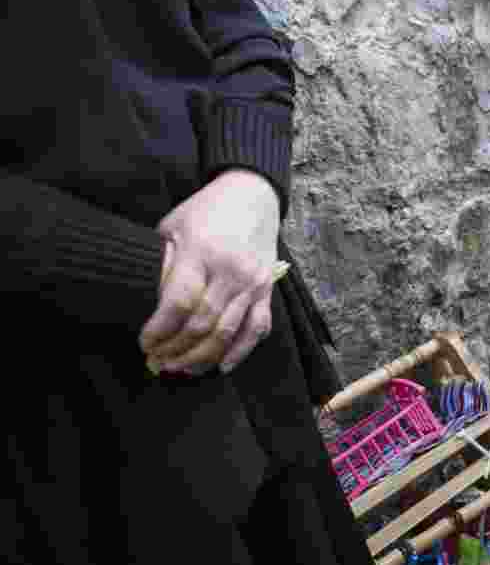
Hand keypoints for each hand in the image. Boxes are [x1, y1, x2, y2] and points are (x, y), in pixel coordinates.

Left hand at [140, 169, 280, 374]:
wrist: (253, 195)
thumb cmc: (206, 210)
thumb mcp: (173, 228)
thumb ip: (167, 268)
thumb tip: (161, 311)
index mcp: (201, 252)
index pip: (179, 302)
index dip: (160, 330)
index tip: (145, 343)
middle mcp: (230, 270)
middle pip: (203, 323)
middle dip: (177, 350)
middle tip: (159, 363)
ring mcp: (253, 282)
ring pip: (228, 332)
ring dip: (203, 357)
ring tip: (183, 369)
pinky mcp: (268, 289)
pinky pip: (257, 328)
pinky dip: (241, 351)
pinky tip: (222, 366)